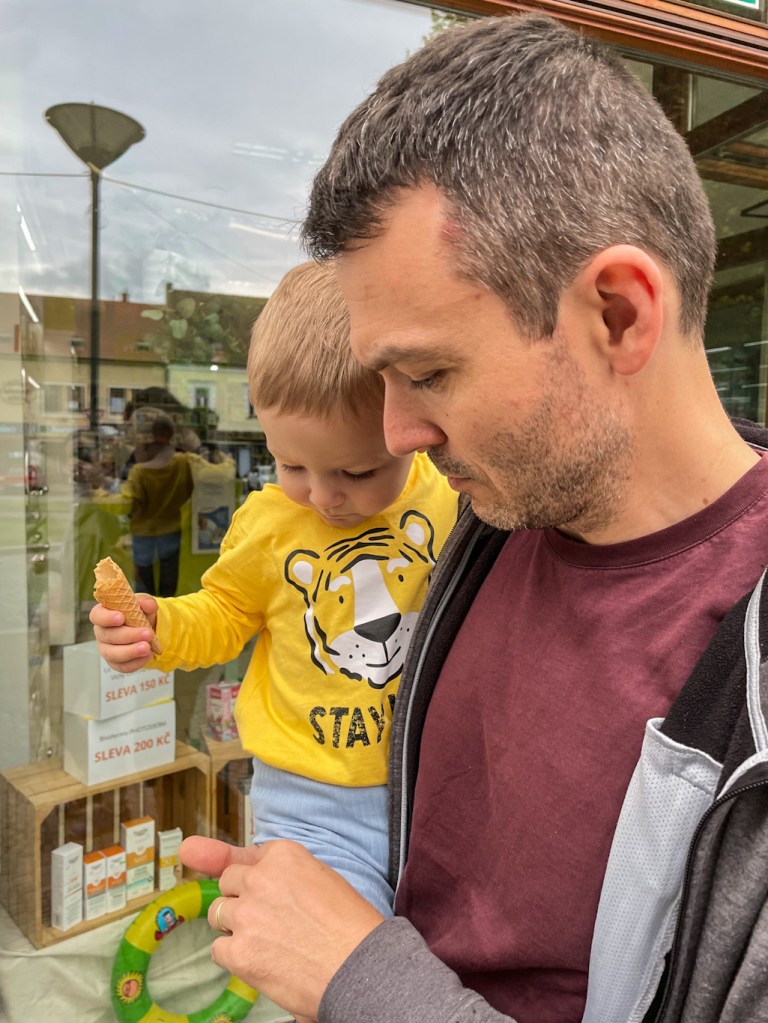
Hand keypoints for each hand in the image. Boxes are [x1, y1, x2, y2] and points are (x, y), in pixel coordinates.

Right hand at [89, 596, 157, 671]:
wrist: (148, 630)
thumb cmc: (140, 614)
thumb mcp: (144, 604)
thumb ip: (146, 602)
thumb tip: (149, 605)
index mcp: (104, 614)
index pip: (96, 615)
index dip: (106, 617)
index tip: (121, 618)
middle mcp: (102, 632)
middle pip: (107, 636)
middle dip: (128, 635)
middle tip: (147, 633)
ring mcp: (106, 649)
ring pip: (112, 654)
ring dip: (130, 651)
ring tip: (147, 648)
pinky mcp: (115, 662)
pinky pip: (122, 666)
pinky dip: (135, 662)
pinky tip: (148, 656)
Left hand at [180, 836, 384, 1019]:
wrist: (361, 968)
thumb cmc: (350, 926)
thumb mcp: (320, 878)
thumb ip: (281, 870)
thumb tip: (224, 858)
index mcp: (284, 854)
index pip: (245, 857)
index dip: (247, 875)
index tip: (235, 878)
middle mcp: (260, 878)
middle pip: (227, 883)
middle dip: (240, 900)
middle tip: (265, 920)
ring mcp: (247, 914)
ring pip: (218, 914)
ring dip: (236, 927)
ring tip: (266, 942)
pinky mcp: (239, 951)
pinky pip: (218, 949)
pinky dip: (235, 958)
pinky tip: (261, 961)